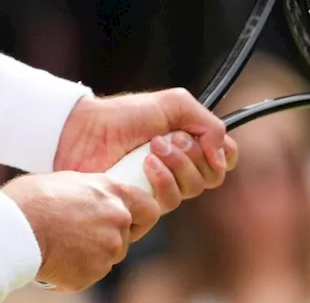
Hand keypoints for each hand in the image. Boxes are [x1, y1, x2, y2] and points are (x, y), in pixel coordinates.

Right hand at [2, 171, 158, 291]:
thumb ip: (93, 192)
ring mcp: (108, 249)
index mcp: (114, 192)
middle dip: (107, 238)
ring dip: (90, 255)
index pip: (150, 209)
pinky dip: (75, 270)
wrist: (14, 227)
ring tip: (61, 243)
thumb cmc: (33, 198)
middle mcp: (118, 220)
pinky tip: (55, 257)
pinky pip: (89, 274)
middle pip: (125, 237)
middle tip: (79, 234)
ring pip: (107, 257)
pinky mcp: (93, 274)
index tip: (130, 221)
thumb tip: (95, 199)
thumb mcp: (68, 181)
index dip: (140, 217)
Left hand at [53, 90, 238, 207]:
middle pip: (212, 176)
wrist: (84, 132)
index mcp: (189, 144)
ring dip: (176, 165)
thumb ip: (207, 122)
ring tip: (151, 149)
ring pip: (192, 190)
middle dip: (193, 154)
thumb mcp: (172, 104)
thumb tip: (222, 152)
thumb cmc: (122, 116)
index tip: (207, 142)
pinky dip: (161, 181)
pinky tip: (144, 166)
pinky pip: (169, 203)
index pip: (224, 158)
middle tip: (167, 139)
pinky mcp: (145, 205)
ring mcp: (161, 188)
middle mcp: (179, 169)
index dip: (223, 153)